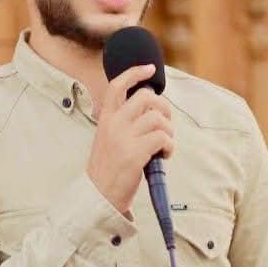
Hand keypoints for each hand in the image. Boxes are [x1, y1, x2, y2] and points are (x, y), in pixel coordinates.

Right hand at [86, 64, 173, 216]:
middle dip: (163, 107)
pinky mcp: (135, 154)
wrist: (98, 197)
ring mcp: (123, 138)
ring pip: (157, 118)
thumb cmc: (108, 170)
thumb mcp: (107, 140)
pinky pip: (163, 138)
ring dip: (168, 130)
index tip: (149, 68)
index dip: (134, 72)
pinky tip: (164, 155)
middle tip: (165, 122)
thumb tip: (150, 111)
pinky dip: (170, 146)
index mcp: (105, 120)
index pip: (117, 86)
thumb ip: (123, 124)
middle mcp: (113, 125)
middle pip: (145, 97)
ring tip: (164, 145)